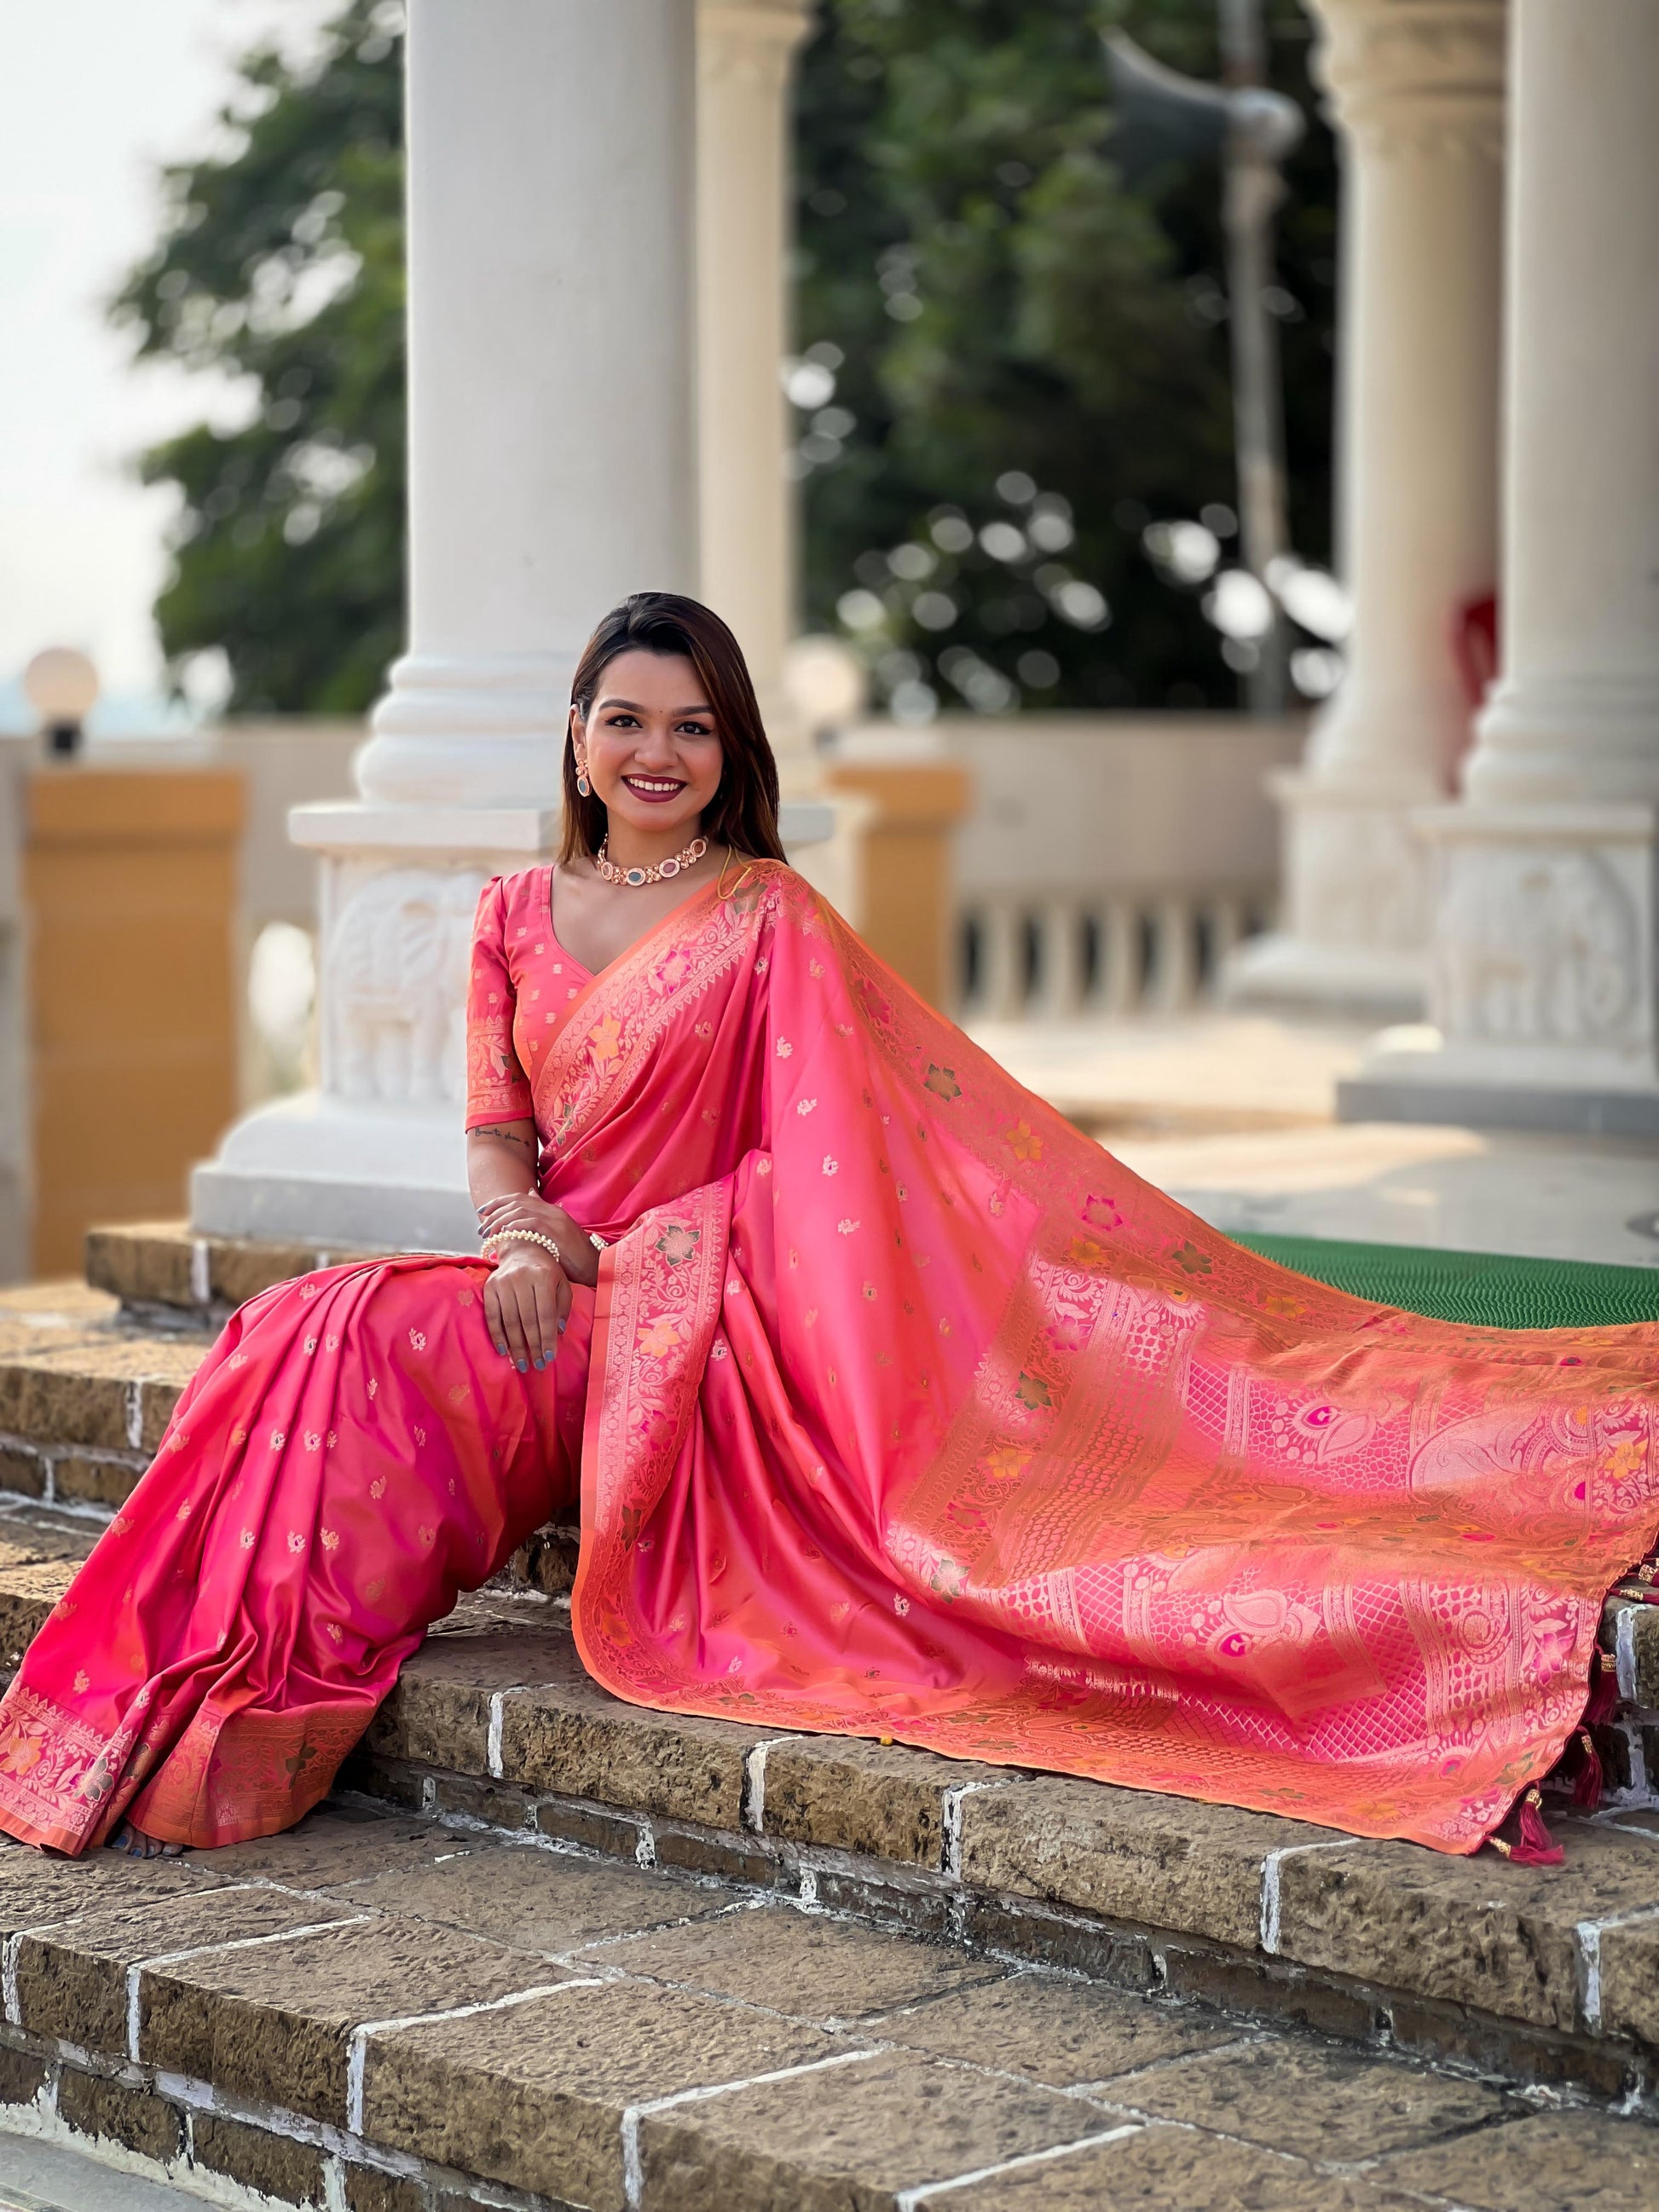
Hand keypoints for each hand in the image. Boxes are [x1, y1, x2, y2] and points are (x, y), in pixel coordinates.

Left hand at [477, 1192, 600, 1287]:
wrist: (596, 1267)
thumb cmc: (573, 1258)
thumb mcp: (554, 1238)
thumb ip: (540, 1225)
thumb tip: (526, 1216)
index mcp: (551, 1210)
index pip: (520, 1197)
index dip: (498, 1202)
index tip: (482, 1212)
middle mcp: (553, 1211)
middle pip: (517, 1201)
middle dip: (494, 1212)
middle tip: (481, 1226)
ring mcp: (556, 1220)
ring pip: (521, 1211)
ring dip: (500, 1221)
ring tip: (489, 1234)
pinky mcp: (558, 1233)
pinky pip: (532, 1223)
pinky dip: (516, 1226)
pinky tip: (506, 1233)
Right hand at [483, 1245, 568, 1371]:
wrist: (522, 1248)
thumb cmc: (546, 1271)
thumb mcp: (562, 1284)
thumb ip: (563, 1307)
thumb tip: (558, 1333)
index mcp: (544, 1276)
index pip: (545, 1314)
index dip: (547, 1338)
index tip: (549, 1357)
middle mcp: (522, 1278)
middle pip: (527, 1320)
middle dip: (532, 1346)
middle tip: (537, 1366)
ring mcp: (503, 1282)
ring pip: (509, 1320)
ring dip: (515, 1346)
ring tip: (522, 1364)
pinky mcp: (489, 1287)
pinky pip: (492, 1316)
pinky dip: (497, 1335)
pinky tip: (503, 1350)